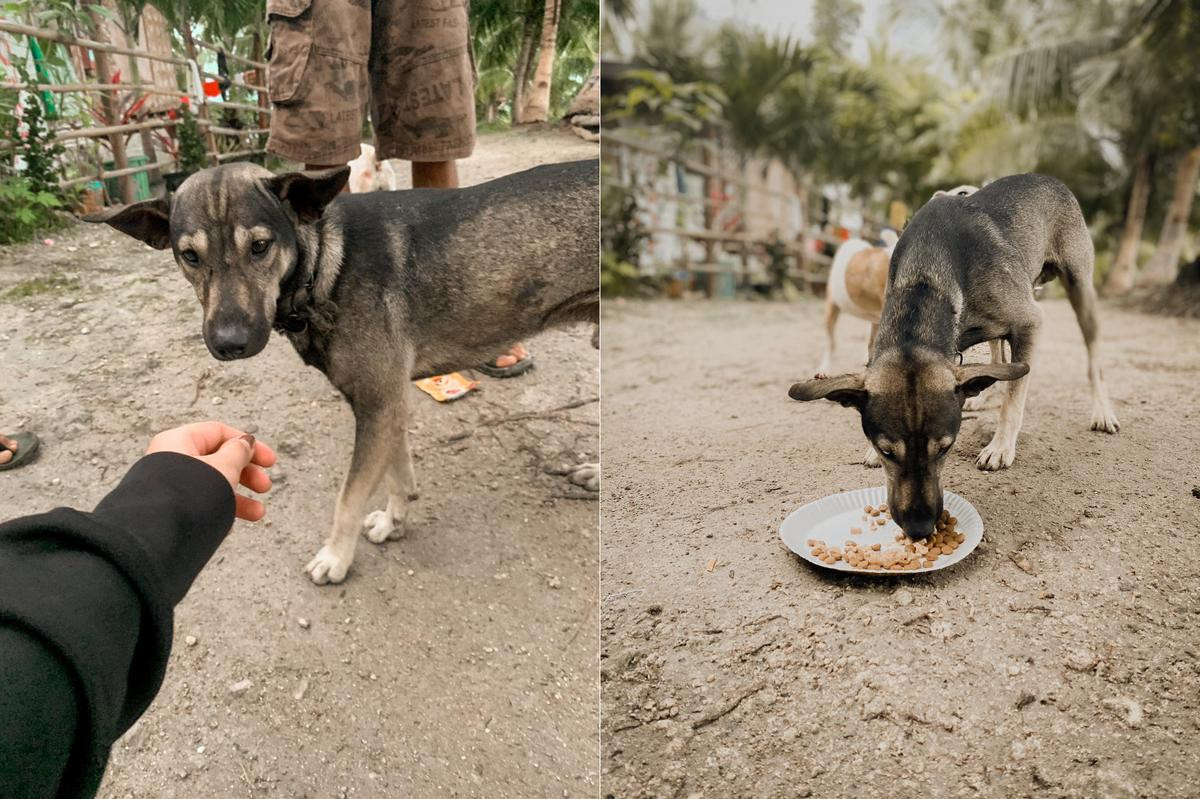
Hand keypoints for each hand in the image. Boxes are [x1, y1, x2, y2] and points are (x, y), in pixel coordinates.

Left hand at [146, 422, 276, 520]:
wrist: (158, 536)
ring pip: (212, 485)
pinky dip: (219, 510)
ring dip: (239, 498)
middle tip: (264, 486)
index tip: (268, 461)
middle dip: (247, 474)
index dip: (248, 444)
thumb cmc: (186, 496)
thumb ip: (239, 452)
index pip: (219, 432)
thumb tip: (245, 442)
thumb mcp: (224, 467)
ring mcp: (170, 486)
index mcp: (179, 441)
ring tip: (257, 513)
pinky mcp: (171, 508)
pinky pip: (200, 503)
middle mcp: (171, 460)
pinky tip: (229, 525)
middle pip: (219, 459)